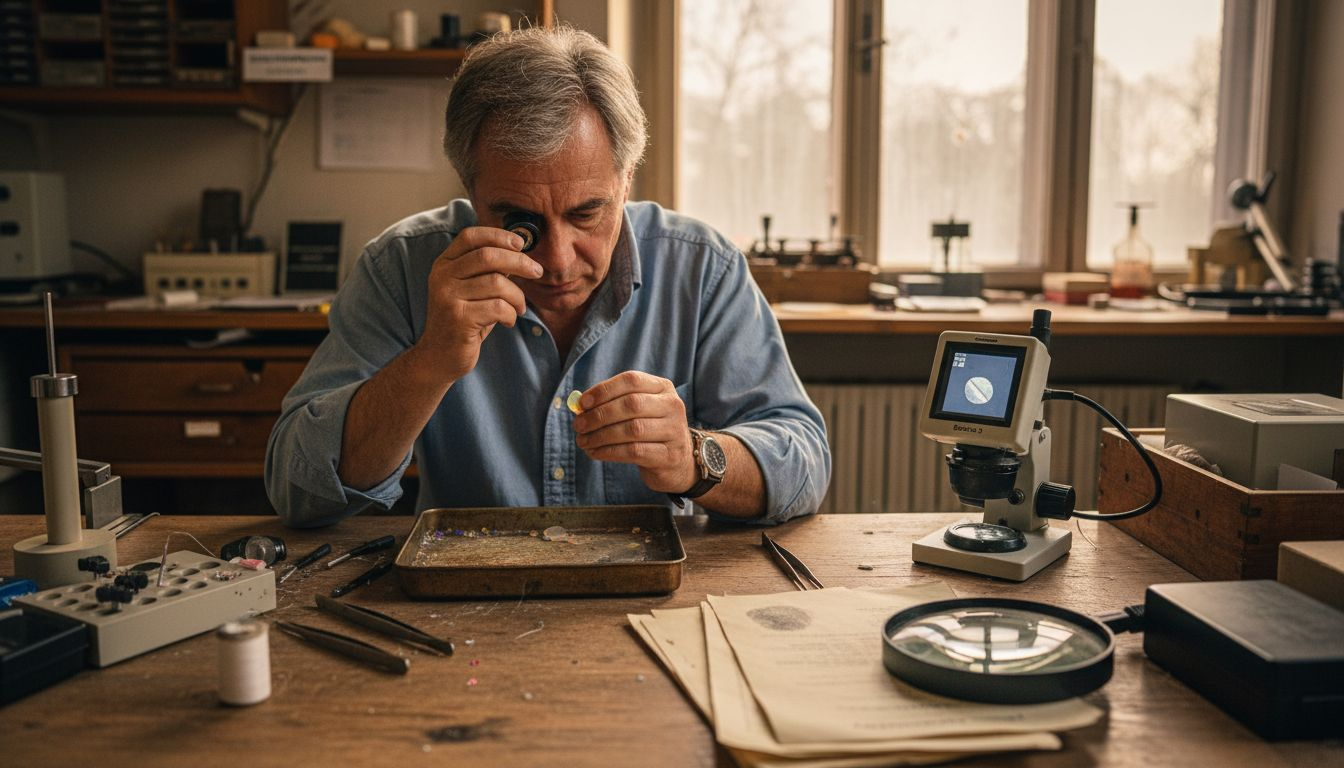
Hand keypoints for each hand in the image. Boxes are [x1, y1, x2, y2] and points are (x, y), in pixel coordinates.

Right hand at [414, 226, 543, 381]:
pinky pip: (498, 307)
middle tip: (537, 272)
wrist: (438, 356)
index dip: (498, 236)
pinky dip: (511, 314)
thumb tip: (519, 251)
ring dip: (517, 297)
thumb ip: (488, 271)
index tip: (520, 243)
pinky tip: (507, 321)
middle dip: (519, 262)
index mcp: (444, 264)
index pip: (470, 236)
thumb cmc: (464, 320)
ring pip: (497, 283)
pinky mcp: (458, 318)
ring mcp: (447, 297)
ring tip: (519, 308)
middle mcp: (441, 277)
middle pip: (488, 256)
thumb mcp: (472, 290)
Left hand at [573, 372, 696, 493]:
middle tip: (578, 425)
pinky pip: (635, 451)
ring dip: (601, 436)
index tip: (582, 403)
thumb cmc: (649, 430)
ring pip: (632, 429)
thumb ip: (613, 403)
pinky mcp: (669, 456)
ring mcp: (674, 431)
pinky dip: (610, 452)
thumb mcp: (639, 410)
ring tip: (583, 441)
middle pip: (631, 404)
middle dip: (599, 415)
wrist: (677, 462)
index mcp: (663, 387)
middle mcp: (672, 406)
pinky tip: (596, 453)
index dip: (604, 390)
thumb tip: (580, 405)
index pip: (632, 380)